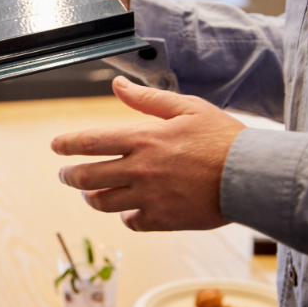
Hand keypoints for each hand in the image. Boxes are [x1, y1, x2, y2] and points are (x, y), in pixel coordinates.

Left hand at [54, 76, 244, 230]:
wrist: (252, 176)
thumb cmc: (222, 137)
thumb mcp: (186, 107)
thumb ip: (146, 98)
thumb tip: (117, 85)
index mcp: (142, 139)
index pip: (89, 142)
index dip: (66, 144)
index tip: (55, 147)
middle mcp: (139, 169)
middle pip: (86, 178)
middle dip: (70, 177)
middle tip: (66, 175)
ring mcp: (149, 197)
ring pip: (103, 203)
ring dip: (92, 198)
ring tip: (92, 194)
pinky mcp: (163, 220)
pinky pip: (131, 222)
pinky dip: (125, 217)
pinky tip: (129, 211)